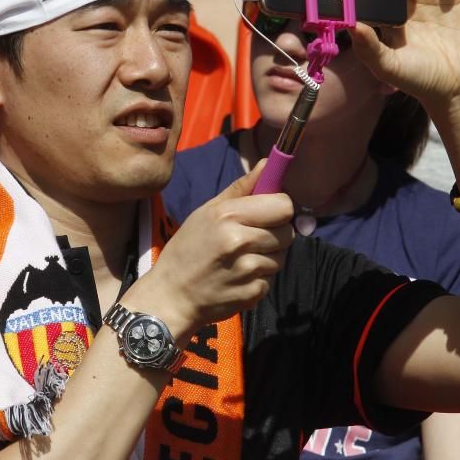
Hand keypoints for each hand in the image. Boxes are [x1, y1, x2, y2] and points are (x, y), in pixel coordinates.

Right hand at [127, 162, 293, 339]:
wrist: (171, 296)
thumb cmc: (187, 249)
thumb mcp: (206, 212)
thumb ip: (240, 188)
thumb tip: (267, 163)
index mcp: (228, 216)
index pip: (284, 206)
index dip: (280, 208)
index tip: (269, 213)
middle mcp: (240, 241)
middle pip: (288, 232)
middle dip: (276, 234)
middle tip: (253, 238)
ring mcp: (247, 270)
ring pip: (281, 258)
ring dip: (268, 258)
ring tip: (241, 260)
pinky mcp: (252, 294)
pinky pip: (271, 280)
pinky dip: (259, 279)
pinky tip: (238, 278)